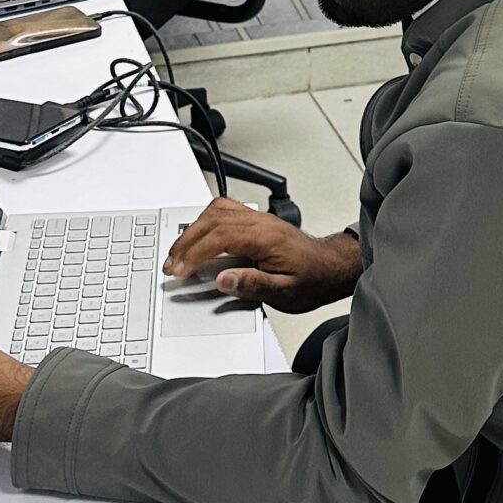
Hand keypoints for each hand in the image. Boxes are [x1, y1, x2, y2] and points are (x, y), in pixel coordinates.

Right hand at [163, 200, 362, 312]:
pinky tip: (198, 235)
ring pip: (217, 210)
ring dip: (193, 229)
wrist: (331, 268)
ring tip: (179, 252)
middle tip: (171, 264)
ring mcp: (259, 218)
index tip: (181, 270)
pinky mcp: (257, 220)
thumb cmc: (312, 279)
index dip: (195, 254)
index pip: (220, 237)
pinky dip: (205, 221)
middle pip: (212, 220)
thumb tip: (223, 280)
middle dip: (186, 242)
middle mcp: (261, 222)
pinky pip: (225, 210)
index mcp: (266, 238)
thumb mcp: (285, 292)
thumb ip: (252, 285)